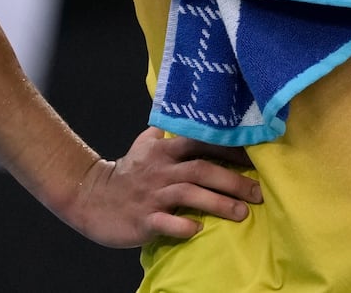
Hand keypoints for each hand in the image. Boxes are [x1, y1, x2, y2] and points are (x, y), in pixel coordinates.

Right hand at [65, 127, 261, 246]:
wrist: (90, 198)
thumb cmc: (124, 174)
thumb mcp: (143, 146)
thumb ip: (166, 133)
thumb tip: (183, 120)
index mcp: (164, 150)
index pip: (202, 143)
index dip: (230, 148)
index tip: (257, 156)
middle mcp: (161, 170)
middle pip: (201, 169)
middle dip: (233, 180)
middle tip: (260, 191)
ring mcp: (152, 195)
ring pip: (188, 194)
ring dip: (218, 203)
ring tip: (243, 212)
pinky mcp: (142, 219)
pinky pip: (165, 222)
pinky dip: (183, 226)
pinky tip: (199, 230)